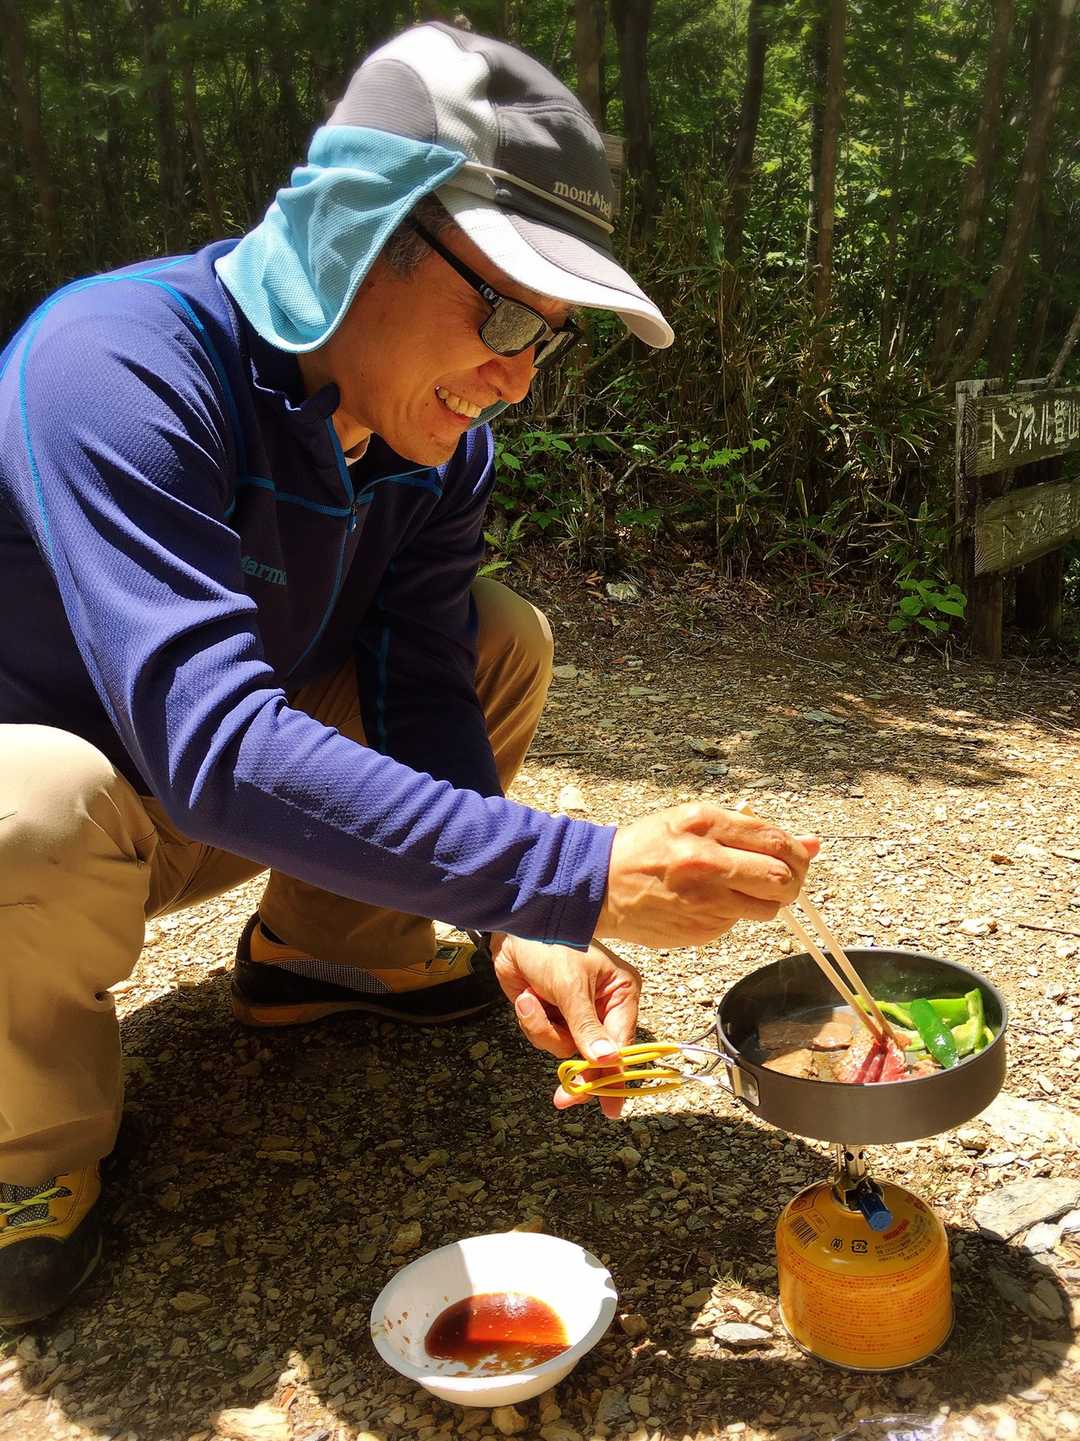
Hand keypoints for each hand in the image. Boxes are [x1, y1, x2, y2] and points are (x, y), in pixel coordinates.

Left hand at [491, 933, 640, 1118]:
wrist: (514, 926)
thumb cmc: (553, 946)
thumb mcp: (572, 986)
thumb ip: (586, 1026)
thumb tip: (607, 1061)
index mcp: (620, 995)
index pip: (622, 1044)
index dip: (614, 1076)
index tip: (610, 1107)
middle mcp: (602, 1007)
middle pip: (595, 1056)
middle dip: (577, 1072)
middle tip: (564, 1098)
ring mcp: (575, 1013)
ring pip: (564, 1048)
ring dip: (543, 1029)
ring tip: (531, 1000)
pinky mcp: (551, 1014)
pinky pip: (544, 1036)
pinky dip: (532, 1020)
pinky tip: (525, 997)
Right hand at [596, 802, 819, 947]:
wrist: (598, 884)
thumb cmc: (647, 848)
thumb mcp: (693, 822)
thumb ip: (751, 831)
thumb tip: (812, 844)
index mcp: (704, 824)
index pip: (776, 839)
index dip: (796, 852)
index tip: (796, 856)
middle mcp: (706, 861)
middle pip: (782, 878)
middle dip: (792, 881)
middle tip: (782, 879)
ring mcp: (704, 900)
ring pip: (767, 907)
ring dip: (765, 901)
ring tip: (741, 890)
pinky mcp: (700, 930)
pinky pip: (737, 924)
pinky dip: (733, 915)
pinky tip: (707, 904)